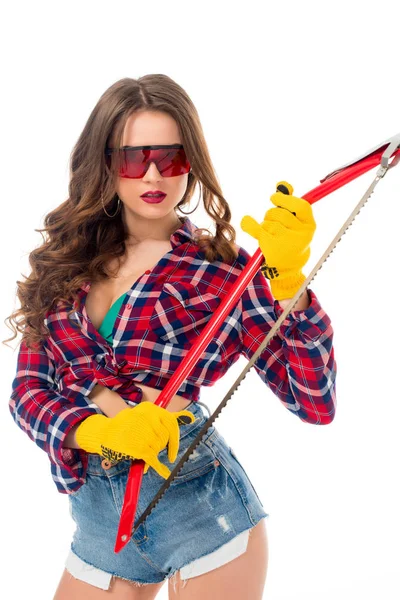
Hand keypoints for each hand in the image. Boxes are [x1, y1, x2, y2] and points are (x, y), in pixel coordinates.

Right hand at [75, 401, 195, 478]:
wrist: (102, 434)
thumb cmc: (126, 426)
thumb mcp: (145, 416)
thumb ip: (166, 418)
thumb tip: (192, 417)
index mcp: (149, 408)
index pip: (171, 422)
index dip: (174, 437)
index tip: (174, 447)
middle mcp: (146, 418)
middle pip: (165, 437)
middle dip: (164, 447)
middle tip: (160, 452)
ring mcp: (142, 432)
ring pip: (159, 448)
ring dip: (155, 454)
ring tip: (145, 454)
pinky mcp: (138, 447)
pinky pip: (154, 459)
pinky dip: (160, 468)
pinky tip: (164, 472)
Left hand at [240, 181, 315, 299]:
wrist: (288, 267)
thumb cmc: (292, 239)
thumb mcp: (296, 222)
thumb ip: (290, 203)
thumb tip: (282, 184)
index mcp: (310, 225)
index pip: (301, 206)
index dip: (286, 200)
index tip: (273, 198)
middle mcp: (301, 234)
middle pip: (280, 213)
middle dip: (271, 214)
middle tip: (271, 221)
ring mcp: (287, 241)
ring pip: (269, 221)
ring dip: (265, 223)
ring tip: (270, 233)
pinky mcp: (272, 247)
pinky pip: (257, 229)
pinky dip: (249, 224)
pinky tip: (246, 221)